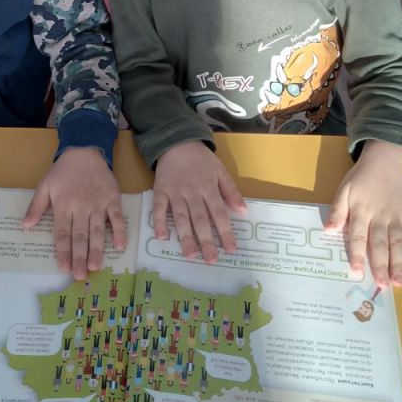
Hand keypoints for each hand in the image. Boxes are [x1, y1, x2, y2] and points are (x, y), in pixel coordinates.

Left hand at [21, 148, 125, 280]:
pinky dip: (119, 231)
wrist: (85, 150)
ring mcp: (98, 204)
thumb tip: (25, 226)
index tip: (63, 267)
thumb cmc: (63, 171)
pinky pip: (117, 218)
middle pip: (79, 236)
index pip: (62, 233)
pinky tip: (120, 246)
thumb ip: (36, 206)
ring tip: (95, 266)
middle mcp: (81, 207)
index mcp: (63, 206)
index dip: (63, 251)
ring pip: (97, 231)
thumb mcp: (45, 185)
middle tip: (79, 276)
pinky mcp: (112, 199)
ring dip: (97, 249)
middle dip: (79, 257)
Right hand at [153, 141, 244, 263]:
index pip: (219, 214)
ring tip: (190, 255)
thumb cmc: (201, 159)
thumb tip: (243, 211)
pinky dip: (159, 222)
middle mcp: (192, 193)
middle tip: (211, 260)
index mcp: (209, 188)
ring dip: (185, 237)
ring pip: (181, 217)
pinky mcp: (160, 191)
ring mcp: (175, 193)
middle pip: (200, 220)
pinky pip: (158, 208)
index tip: (231, 249)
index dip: (225, 232)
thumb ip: (231, 191)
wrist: (177, 142)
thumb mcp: (220, 171)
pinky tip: (162, 237)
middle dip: (206, 240)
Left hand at [324, 141, 401, 288]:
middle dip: (381, 265)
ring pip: (398, 243)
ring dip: (399, 263)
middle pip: (380, 244)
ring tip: (398, 282)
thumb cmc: (361, 179)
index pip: (358, 236)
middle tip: (382, 284)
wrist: (385, 162)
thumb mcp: (344, 190)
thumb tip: (329, 230)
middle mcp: (380, 217)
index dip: (357, 254)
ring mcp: (397, 218)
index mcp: (362, 211)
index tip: (356, 272)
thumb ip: (337, 210)